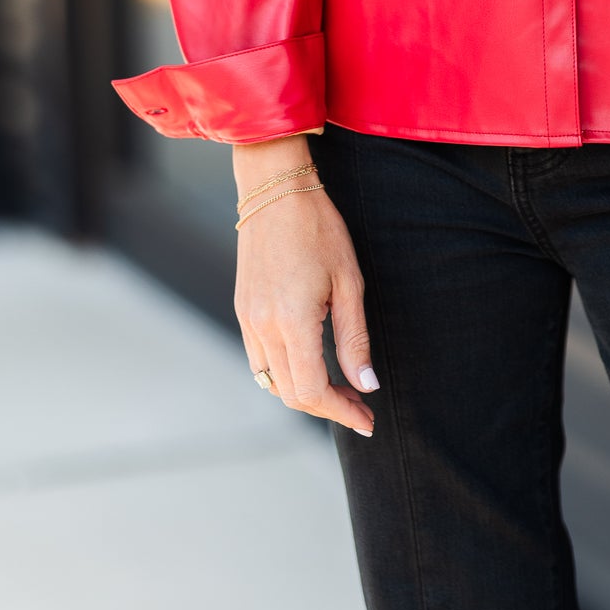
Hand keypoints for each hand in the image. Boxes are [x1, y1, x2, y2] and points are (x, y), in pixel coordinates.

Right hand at [232, 135, 376, 436]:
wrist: (275, 190)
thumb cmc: (318, 228)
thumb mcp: (349, 282)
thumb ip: (354, 338)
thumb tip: (366, 385)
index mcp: (291, 321)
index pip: (312, 391)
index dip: (340, 412)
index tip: (366, 419)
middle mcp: (262, 327)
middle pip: (290, 394)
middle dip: (327, 408)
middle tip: (360, 406)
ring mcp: (247, 320)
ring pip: (271, 382)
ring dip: (304, 394)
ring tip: (339, 390)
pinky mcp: (242, 310)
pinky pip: (259, 360)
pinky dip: (284, 374)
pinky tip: (310, 364)